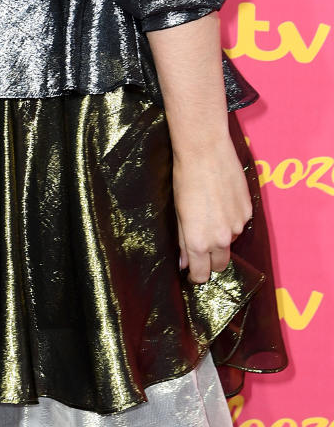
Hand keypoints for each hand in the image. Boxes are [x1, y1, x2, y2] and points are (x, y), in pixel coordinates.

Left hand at [171, 140, 251, 283]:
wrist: (205, 152)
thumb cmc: (185, 179)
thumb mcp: (178, 213)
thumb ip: (183, 241)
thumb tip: (185, 263)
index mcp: (198, 242)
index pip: (202, 274)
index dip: (197, 275)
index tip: (193, 271)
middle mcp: (220, 239)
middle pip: (219, 264)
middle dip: (210, 260)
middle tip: (201, 246)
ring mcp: (237, 226)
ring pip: (230, 242)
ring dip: (221, 236)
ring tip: (210, 212)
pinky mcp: (248, 212)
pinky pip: (240, 224)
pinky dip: (232, 219)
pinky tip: (222, 201)